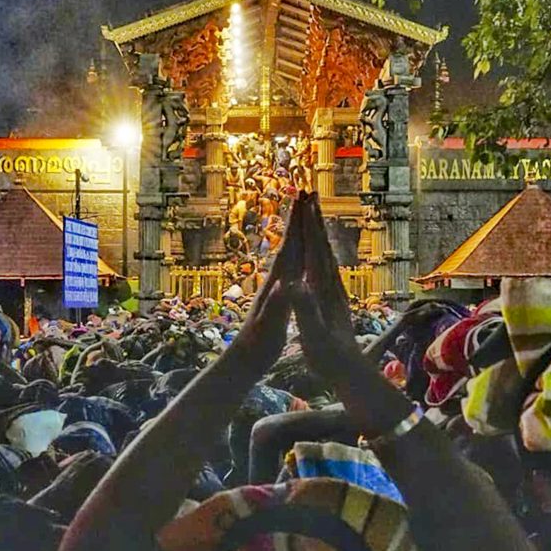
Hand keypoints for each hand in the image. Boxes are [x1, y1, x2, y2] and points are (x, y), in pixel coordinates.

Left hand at [232, 195, 304, 373]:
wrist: (243, 360)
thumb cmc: (258, 345)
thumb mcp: (271, 326)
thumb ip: (276, 305)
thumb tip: (283, 285)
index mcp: (277, 283)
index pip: (291, 246)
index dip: (298, 222)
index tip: (305, 198)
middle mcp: (275, 279)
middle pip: (289, 241)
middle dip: (298, 217)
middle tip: (306, 191)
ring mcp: (276, 286)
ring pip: (290, 251)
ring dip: (298, 230)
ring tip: (305, 212)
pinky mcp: (278, 295)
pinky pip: (292, 267)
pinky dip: (298, 253)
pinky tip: (301, 252)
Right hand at [290, 193, 362, 385]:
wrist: (350, 372)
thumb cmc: (327, 356)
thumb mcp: (311, 332)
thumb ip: (304, 308)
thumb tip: (295, 285)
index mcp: (323, 289)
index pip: (314, 249)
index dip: (308, 224)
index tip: (303, 200)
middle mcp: (332, 286)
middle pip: (323, 245)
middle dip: (316, 220)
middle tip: (310, 195)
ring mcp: (336, 294)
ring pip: (328, 256)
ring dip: (321, 235)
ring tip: (315, 219)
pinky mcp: (336, 303)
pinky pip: (328, 271)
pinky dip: (323, 256)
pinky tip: (323, 258)